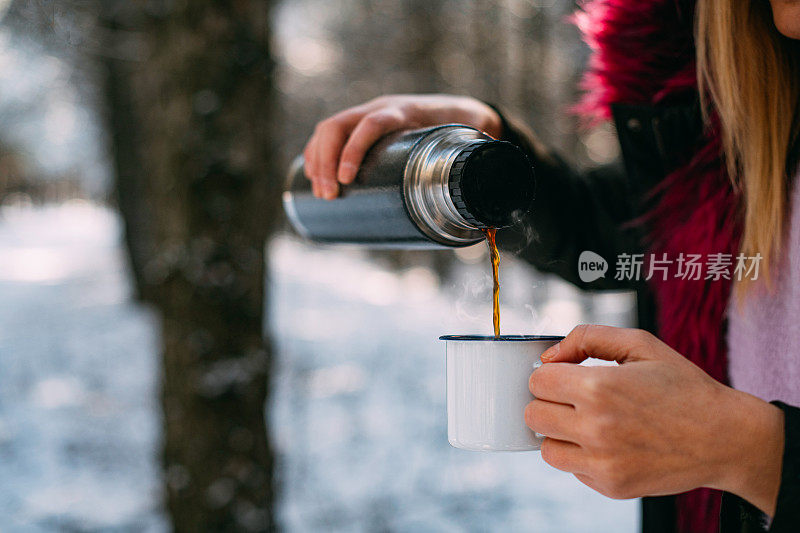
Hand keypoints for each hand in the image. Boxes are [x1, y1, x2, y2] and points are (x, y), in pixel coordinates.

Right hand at [302, 94, 501, 198]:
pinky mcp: (358, 125)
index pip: (371, 122)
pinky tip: (311, 175)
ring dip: (317, 160)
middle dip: (326, 161)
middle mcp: (379, 108)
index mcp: (403, 111)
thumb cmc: (458, 130)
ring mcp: (365, 113)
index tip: (345, 178)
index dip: (354, 149)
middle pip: (338, 125)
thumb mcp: (460, 143)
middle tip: (329, 195)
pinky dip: (316, 153)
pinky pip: (327, 134)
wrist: (458, 109)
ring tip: (320, 193)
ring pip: (328, 129)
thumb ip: (460, 168)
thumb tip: (467, 209)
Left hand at [525, 324, 784, 515]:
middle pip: (533, 414)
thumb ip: (587, 338)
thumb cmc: (682, 386)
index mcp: (599, 387)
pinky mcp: (611, 486)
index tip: (566, 376)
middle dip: (550, 402)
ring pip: (546, 447)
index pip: (537, 381)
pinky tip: (610, 443)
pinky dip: (582, 456)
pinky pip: (572, 470)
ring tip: (589, 422)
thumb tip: (547, 357)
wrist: (725, 437)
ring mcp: (602, 462)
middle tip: (575, 399)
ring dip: (560, 433)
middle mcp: (596, 428)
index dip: (550, 375)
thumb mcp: (640, 344)